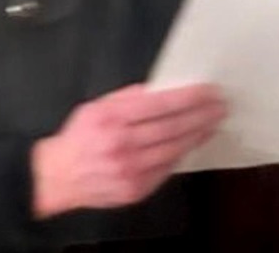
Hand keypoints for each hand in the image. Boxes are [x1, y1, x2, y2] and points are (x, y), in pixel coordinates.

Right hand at [31, 83, 226, 218]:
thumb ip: (128, 97)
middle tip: (220, 106)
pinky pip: (166, 169)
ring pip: (174, 149)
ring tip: (213, 122)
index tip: (208, 91)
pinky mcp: (136, 189)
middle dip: (201, 115)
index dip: (189, 97)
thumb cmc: (79, 137)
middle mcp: (123, 145)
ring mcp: (131, 171)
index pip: (161, 105)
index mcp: (112, 119)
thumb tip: (161, 89)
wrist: (58, 177)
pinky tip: (192, 142)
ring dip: (198, 134)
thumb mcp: (97, 106)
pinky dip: (181, 154)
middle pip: (173, 127)